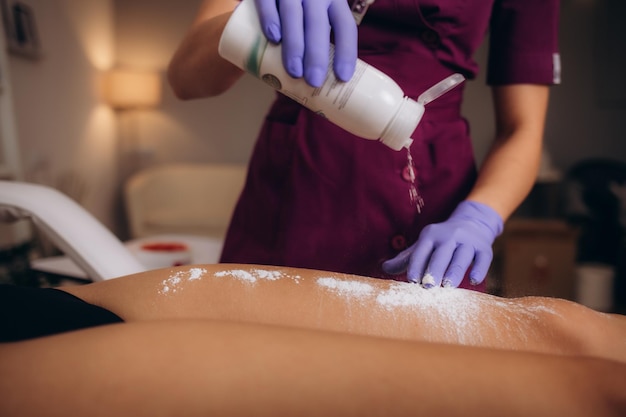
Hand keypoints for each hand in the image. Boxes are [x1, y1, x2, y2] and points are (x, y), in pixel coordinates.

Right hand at [253, 0, 356, 86]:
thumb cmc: (300, 9)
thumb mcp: (316, 16)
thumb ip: (317, 41)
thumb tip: (318, 87)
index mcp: (334, 1)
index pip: (345, 26)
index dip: (346, 51)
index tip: (343, 77)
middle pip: (318, 24)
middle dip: (317, 55)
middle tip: (314, 81)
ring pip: (293, 14)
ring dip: (295, 45)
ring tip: (294, 71)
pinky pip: (268, 1)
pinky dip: (270, 18)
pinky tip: (273, 37)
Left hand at [382, 201, 503, 287]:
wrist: (472, 222)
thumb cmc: (441, 241)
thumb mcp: (423, 245)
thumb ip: (405, 258)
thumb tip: (384, 269)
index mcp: (431, 235)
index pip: (422, 251)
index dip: (416, 265)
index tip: (412, 280)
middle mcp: (449, 236)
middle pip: (441, 254)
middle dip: (434, 269)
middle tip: (428, 286)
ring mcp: (468, 241)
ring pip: (461, 256)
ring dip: (455, 271)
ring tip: (448, 286)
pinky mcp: (484, 248)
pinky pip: (483, 258)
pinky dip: (479, 268)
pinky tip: (474, 280)